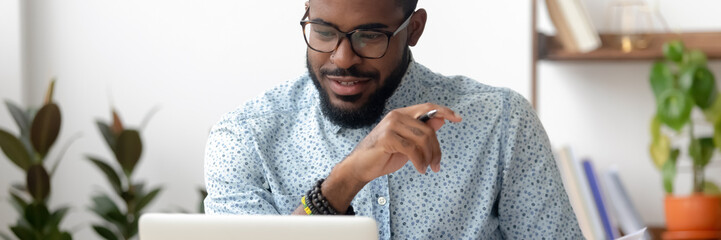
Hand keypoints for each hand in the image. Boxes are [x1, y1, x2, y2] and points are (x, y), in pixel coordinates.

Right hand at [345, 103, 461, 182]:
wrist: (360, 166)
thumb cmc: (383, 155)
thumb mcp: (408, 143)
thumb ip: (422, 132)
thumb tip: (441, 120)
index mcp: (402, 114)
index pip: (427, 108)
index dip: (444, 111)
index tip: (458, 118)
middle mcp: (396, 116)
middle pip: (428, 129)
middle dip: (436, 150)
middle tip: (436, 165)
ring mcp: (391, 125)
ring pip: (422, 139)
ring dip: (428, 157)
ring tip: (426, 168)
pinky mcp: (387, 138)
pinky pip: (412, 149)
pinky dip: (419, 161)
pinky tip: (419, 169)